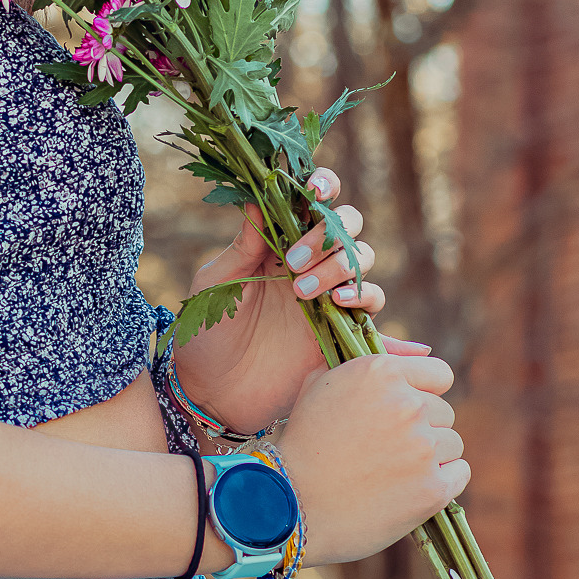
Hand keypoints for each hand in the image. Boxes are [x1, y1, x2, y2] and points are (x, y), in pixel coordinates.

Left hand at [171, 167, 409, 437]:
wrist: (214, 393)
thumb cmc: (206, 333)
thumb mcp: (215, 285)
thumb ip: (242, 246)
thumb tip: (258, 200)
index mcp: (277, 242)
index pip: (311, 201)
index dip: (322, 186)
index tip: (314, 190)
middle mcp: (310, 262)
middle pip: (347, 225)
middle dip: (328, 235)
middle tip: (293, 263)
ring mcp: (329, 295)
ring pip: (360, 260)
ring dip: (339, 267)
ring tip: (302, 293)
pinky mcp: (342, 329)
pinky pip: (372, 305)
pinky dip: (367, 299)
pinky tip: (341, 305)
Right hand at [278, 350, 468, 564]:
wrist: (287, 505)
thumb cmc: (299, 445)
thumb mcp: (317, 387)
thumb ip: (362, 367)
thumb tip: (411, 352)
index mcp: (380, 372)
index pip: (439, 374)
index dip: (423, 392)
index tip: (406, 412)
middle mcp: (407, 404)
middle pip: (444, 412)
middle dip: (422, 428)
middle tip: (387, 450)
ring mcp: (423, 447)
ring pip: (452, 444)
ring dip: (431, 457)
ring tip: (392, 473)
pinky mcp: (432, 488)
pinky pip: (459, 474)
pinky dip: (441, 483)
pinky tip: (409, 489)